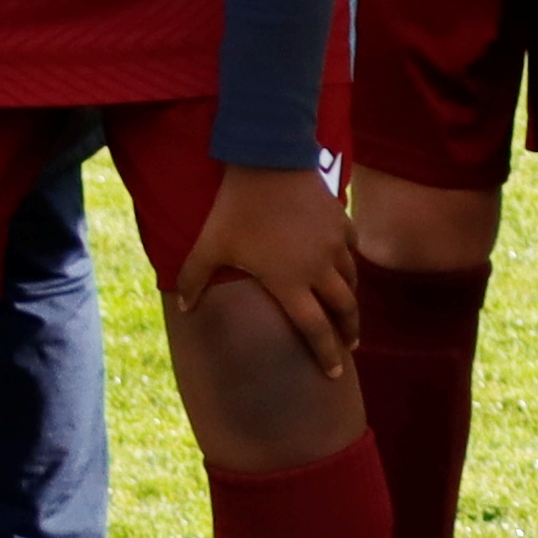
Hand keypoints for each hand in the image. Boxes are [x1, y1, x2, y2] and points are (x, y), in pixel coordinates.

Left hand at [183, 161, 364, 372]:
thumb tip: (184, 309)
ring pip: (352, 281)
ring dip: (350, 299)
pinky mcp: (341, 223)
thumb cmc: (235, 209)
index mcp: (290, 283)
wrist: (268, 162)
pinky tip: (344, 263)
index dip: (326, 355)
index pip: (315, 330)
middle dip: (349, 332)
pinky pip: (351, 250)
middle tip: (349, 346)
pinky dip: (349, 262)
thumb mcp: (209, 245)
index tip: (334, 374)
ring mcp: (334, 245)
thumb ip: (195, 280)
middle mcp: (319, 270)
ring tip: (346, 309)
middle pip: (345, 311)